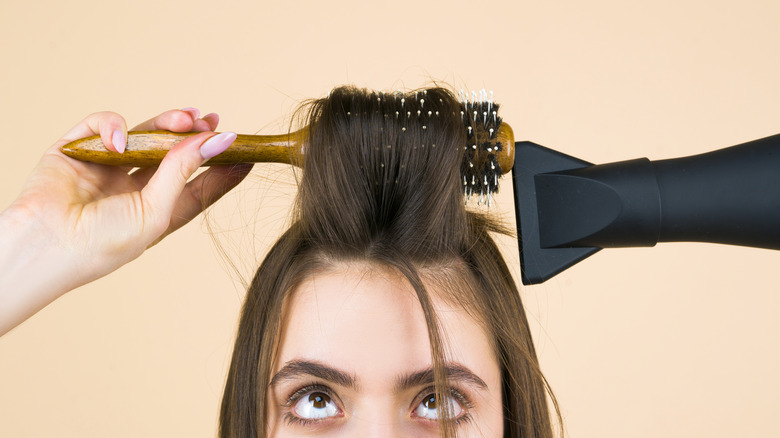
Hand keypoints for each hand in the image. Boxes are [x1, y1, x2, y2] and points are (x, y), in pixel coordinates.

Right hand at [0, 109, 251, 334]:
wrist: (46, 245)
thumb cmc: (103, 243)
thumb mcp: (155, 212)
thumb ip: (183, 172)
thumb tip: (216, 141)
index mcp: (157, 211)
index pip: (198, 186)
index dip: (222, 167)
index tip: (248, 150)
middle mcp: (134, 188)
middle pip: (172, 154)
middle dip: (194, 135)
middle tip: (212, 121)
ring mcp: (107, 167)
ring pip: (143, 133)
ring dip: (166, 122)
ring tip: (186, 117)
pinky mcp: (79, 149)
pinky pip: (103, 125)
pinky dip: (113, 125)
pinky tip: (119, 140)